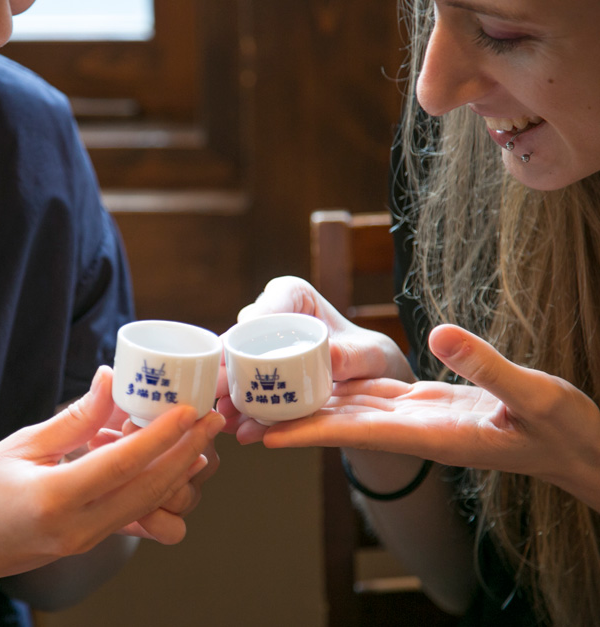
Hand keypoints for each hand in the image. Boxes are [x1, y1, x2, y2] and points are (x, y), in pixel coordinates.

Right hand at [0, 366, 225, 589]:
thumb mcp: (19, 446)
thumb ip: (73, 419)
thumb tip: (109, 379)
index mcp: (53, 499)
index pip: (123, 465)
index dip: (161, 436)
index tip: (188, 410)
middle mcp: (76, 529)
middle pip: (148, 490)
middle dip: (185, 453)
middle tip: (211, 421)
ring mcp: (83, 542)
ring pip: (145, 507)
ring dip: (176, 474)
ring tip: (198, 443)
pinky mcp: (84, 543)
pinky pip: (130, 517)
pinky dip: (153, 491)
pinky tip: (166, 468)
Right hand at [216, 276, 412, 440]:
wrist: (365, 385)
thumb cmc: (367, 357)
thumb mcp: (369, 355)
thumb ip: (353, 355)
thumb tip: (329, 356)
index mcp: (295, 296)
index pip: (272, 300)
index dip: (254, 317)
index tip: (242, 337)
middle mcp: (271, 317)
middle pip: (244, 336)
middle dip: (229, 363)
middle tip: (222, 385)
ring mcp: (260, 347)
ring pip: (237, 367)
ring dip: (229, 392)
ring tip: (226, 415)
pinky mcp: (258, 374)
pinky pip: (245, 390)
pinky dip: (241, 410)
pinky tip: (236, 427)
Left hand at [262, 324, 599, 509]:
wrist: (575, 447)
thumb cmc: (561, 429)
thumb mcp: (535, 396)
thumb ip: (488, 368)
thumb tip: (442, 333)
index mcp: (430, 433)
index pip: (355, 432)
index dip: (306, 433)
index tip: (262, 435)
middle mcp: (411, 427)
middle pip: (337, 422)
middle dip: (289, 419)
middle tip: (237, 413)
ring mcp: (416, 417)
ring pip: (347, 407)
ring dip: (304, 402)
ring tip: (258, 394)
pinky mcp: (424, 404)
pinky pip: (370, 395)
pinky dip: (337, 387)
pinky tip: (311, 375)